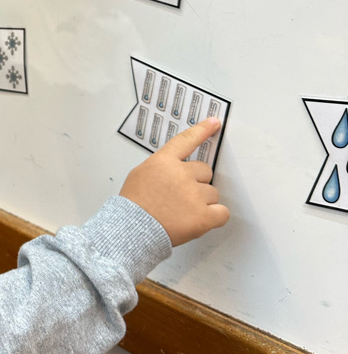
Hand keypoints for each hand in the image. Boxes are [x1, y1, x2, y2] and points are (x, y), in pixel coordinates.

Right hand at [119, 117, 229, 245]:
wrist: (131, 231)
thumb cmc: (133, 205)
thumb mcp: (140, 174)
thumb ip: (161, 166)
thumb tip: (175, 168)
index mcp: (164, 161)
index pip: (187, 140)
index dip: (202, 130)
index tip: (214, 123)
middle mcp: (181, 175)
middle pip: (205, 171)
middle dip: (197, 182)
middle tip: (181, 196)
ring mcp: (194, 195)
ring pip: (213, 193)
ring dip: (203, 202)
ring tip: (183, 212)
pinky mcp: (203, 217)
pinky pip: (222, 213)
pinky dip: (215, 217)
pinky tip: (201, 220)